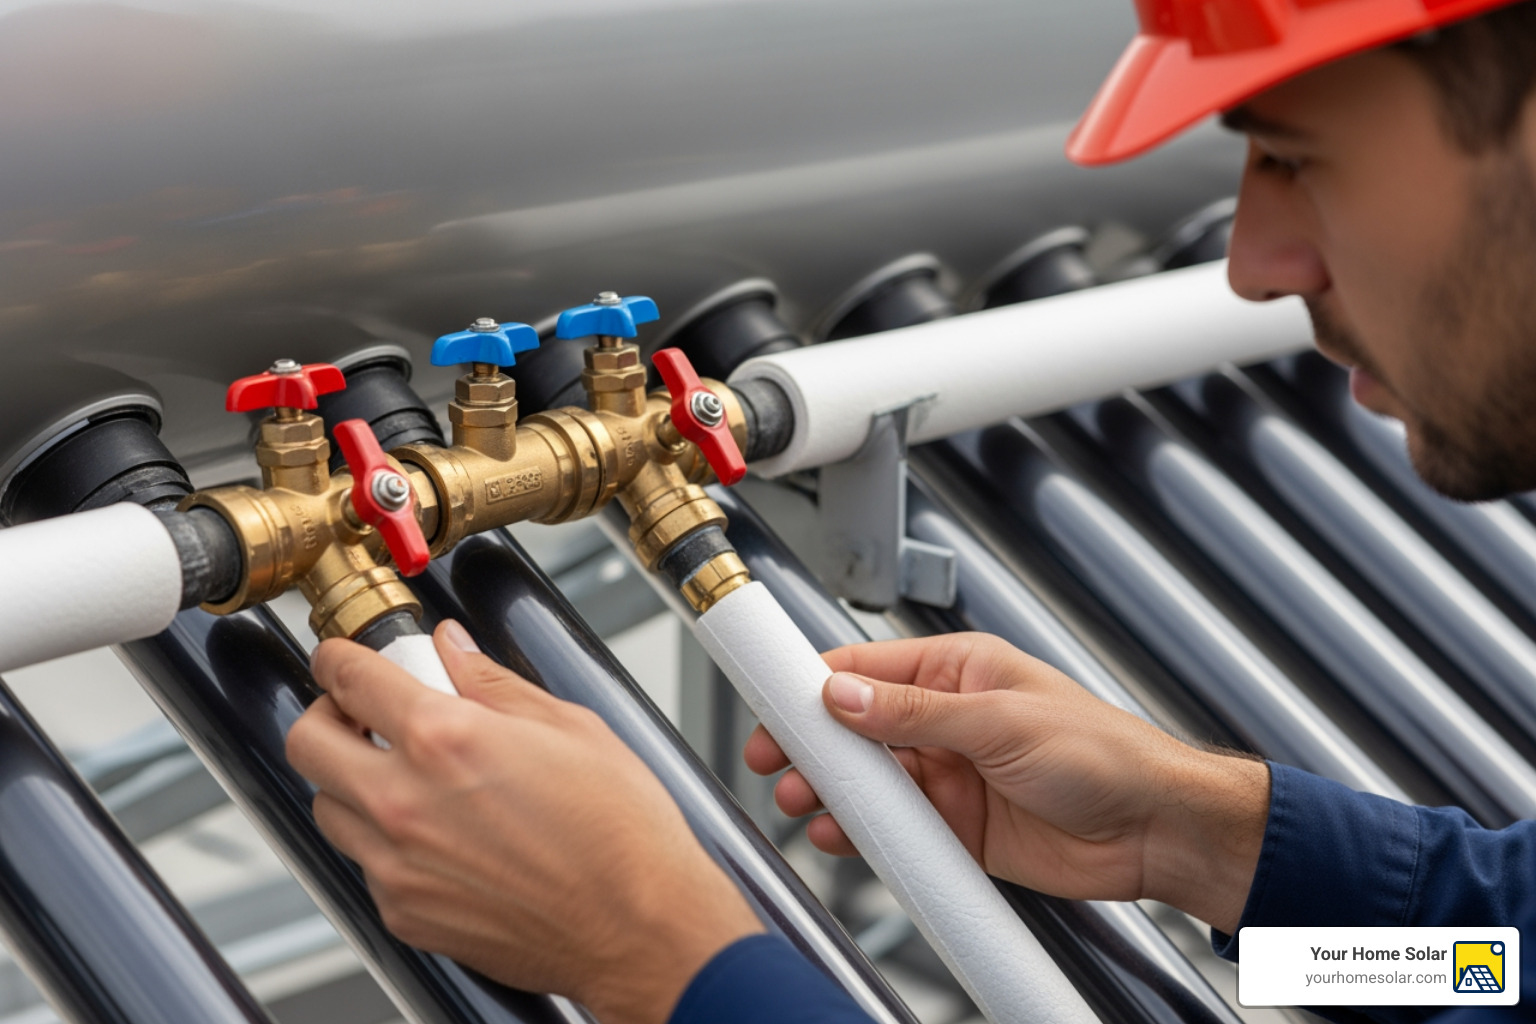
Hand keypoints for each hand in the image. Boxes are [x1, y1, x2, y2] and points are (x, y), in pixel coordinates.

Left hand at [287, 621, 761, 1023]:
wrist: (639, 925)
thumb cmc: (620, 832)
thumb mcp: (569, 726)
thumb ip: (494, 683)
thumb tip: (454, 651)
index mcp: (444, 739)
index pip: (348, 678)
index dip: (339, 657)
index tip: (344, 658)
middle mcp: (404, 802)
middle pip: (307, 742)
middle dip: (329, 716)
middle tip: (366, 713)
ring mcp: (397, 866)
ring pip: (327, 806)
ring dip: (352, 781)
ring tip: (407, 776)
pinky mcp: (405, 914)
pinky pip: (364, 864)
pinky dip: (385, 841)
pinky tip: (438, 832)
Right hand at [743, 632, 1268, 932]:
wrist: (1157, 830)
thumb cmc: (1105, 753)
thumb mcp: (999, 720)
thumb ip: (914, 711)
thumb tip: (844, 694)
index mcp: (960, 671)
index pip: (871, 668)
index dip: (817, 682)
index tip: (774, 694)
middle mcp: (949, 720)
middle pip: (860, 727)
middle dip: (814, 742)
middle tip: (775, 758)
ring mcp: (951, 775)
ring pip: (872, 779)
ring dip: (834, 789)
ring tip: (802, 800)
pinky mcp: (958, 827)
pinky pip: (897, 826)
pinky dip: (864, 832)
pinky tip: (842, 834)